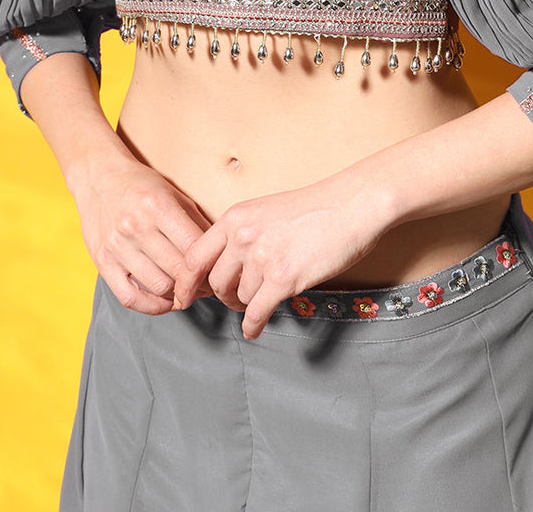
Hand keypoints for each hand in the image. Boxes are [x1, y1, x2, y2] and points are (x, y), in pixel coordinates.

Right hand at [70, 152, 210, 314]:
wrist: (98, 176)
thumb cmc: (142, 184)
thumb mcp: (173, 193)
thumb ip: (195, 221)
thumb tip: (219, 250)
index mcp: (158, 205)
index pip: (193, 248)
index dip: (210, 265)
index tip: (216, 270)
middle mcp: (136, 226)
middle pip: (178, 270)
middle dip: (198, 283)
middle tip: (206, 285)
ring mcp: (117, 246)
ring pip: (158, 286)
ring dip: (178, 295)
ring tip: (188, 291)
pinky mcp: (102, 261)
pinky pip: (129, 297)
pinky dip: (151, 306)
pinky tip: (165, 301)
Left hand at [174, 179, 390, 339]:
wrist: (350, 205)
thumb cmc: (314, 207)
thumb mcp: (266, 210)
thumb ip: (242, 234)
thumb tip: (227, 265)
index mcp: (235, 217)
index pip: (194, 257)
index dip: (184, 283)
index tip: (182, 297)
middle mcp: (243, 237)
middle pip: (215, 282)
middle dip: (223, 296)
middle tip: (235, 300)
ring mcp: (262, 258)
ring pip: (240, 297)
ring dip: (247, 305)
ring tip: (260, 302)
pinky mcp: (283, 278)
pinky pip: (257, 312)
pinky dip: (253, 325)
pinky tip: (256, 328)